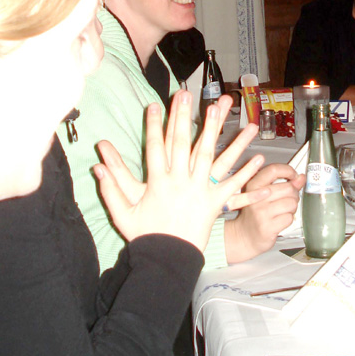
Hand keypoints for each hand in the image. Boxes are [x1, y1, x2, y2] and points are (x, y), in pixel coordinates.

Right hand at [94, 92, 269, 252]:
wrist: (167, 260)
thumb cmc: (146, 236)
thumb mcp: (123, 213)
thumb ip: (110, 187)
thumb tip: (97, 164)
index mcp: (158, 182)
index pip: (155, 147)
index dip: (154, 125)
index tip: (154, 105)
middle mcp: (180, 182)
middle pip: (183, 143)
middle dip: (183, 116)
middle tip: (186, 95)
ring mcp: (199, 191)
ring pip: (211, 156)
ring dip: (217, 131)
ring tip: (223, 111)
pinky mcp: (215, 203)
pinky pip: (233, 186)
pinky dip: (246, 172)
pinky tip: (258, 156)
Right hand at [225, 164, 305, 263]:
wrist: (245, 235)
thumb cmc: (256, 213)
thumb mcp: (264, 194)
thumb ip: (284, 184)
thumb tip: (301, 177)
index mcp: (253, 185)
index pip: (273, 170)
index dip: (288, 170)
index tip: (294, 175)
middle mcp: (256, 198)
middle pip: (288, 188)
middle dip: (294, 194)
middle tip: (288, 198)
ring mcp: (261, 213)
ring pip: (291, 203)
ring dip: (292, 207)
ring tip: (284, 210)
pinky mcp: (267, 227)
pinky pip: (289, 218)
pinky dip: (289, 219)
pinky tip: (281, 219)